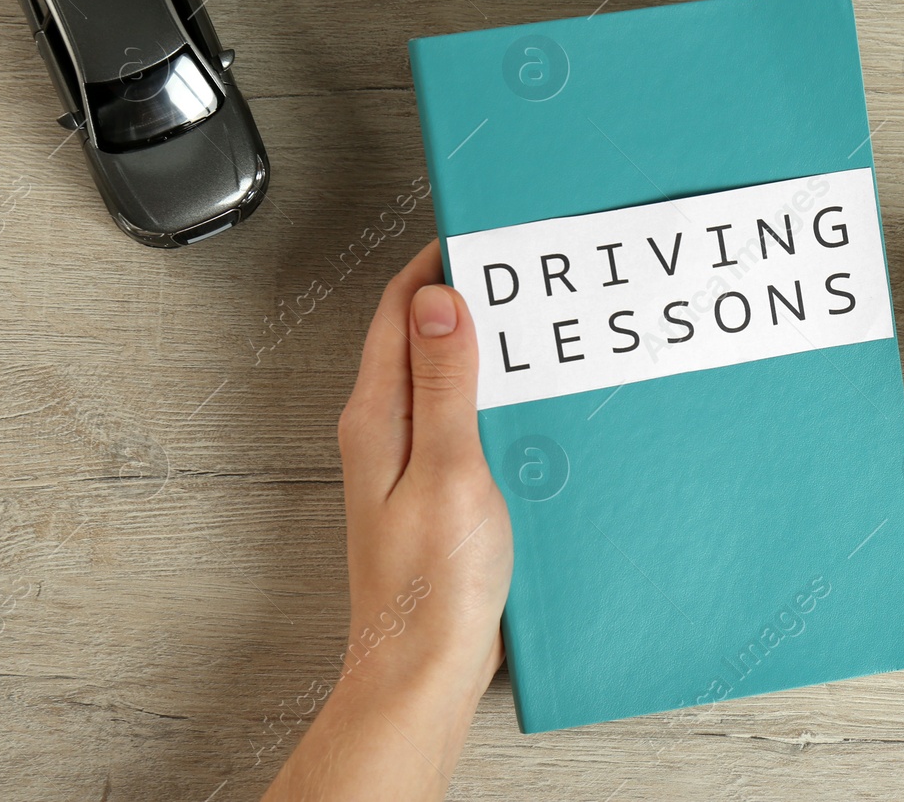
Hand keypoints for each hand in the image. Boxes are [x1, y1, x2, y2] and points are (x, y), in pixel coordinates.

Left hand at [337, 239, 511, 694]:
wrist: (424, 667)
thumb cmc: (432, 585)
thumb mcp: (448, 469)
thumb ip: (443, 383)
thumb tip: (438, 301)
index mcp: (376, 416)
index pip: (398, 310)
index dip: (436, 264)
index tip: (480, 237)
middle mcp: (383, 430)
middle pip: (417, 335)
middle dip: (462, 294)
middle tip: (515, 270)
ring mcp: (407, 460)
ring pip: (441, 375)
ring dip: (480, 343)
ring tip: (528, 322)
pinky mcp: (434, 487)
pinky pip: (459, 415)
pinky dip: (491, 391)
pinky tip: (526, 399)